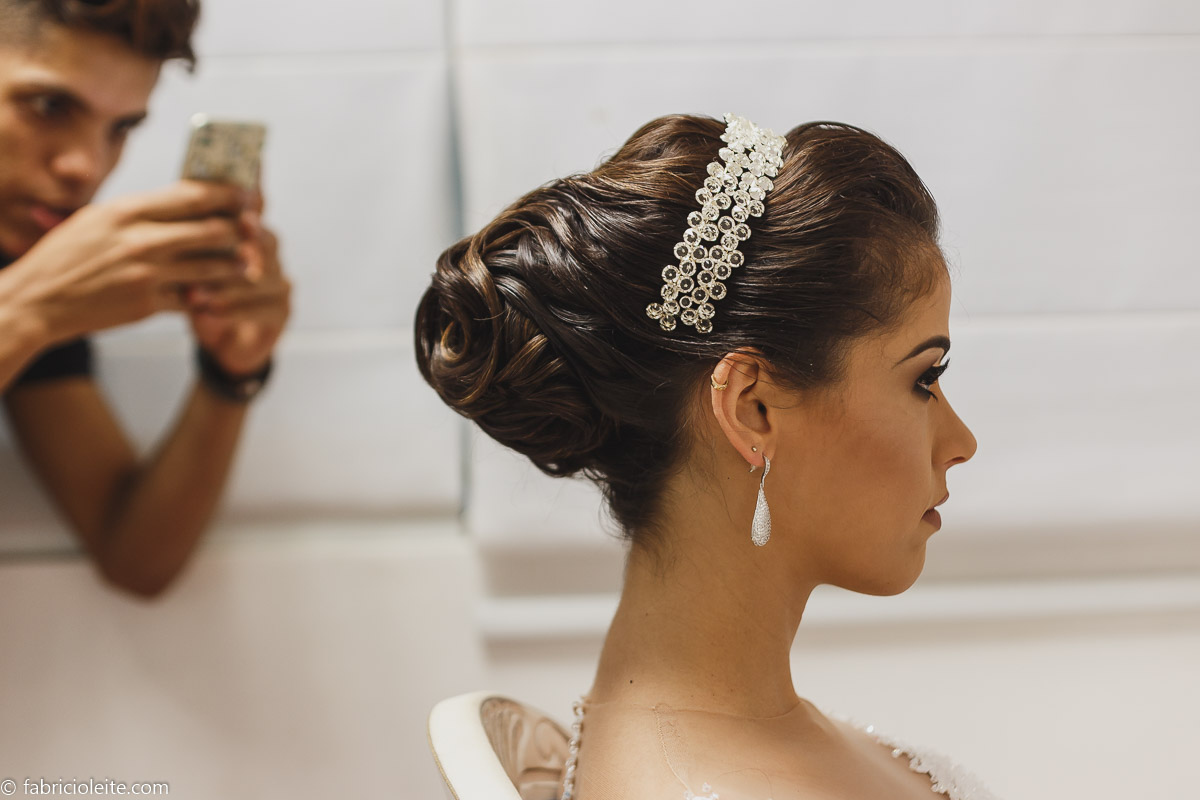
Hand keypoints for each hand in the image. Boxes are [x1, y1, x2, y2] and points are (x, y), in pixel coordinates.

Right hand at [7, 181, 248, 344]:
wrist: (38, 300)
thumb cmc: (67, 255)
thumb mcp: (98, 218)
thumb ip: (143, 211)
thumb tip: (187, 199)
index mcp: (128, 210)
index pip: (193, 196)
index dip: (227, 194)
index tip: (246, 194)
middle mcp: (141, 239)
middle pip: (213, 230)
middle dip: (239, 231)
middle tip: (254, 231)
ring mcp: (147, 274)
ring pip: (213, 267)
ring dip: (234, 266)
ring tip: (246, 263)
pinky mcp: (149, 304)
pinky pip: (195, 298)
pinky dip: (209, 295)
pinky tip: (218, 292)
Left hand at [184, 191, 290, 375]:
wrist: (220, 340)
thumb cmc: (199, 293)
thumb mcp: (185, 263)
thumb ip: (185, 237)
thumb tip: (171, 205)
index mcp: (248, 231)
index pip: (255, 207)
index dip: (249, 202)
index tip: (232, 202)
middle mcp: (269, 252)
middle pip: (266, 240)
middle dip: (242, 241)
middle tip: (220, 240)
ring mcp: (279, 281)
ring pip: (263, 276)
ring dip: (227, 284)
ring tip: (195, 292)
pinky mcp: (282, 310)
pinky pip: (264, 307)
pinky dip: (236, 309)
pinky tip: (211, 311)